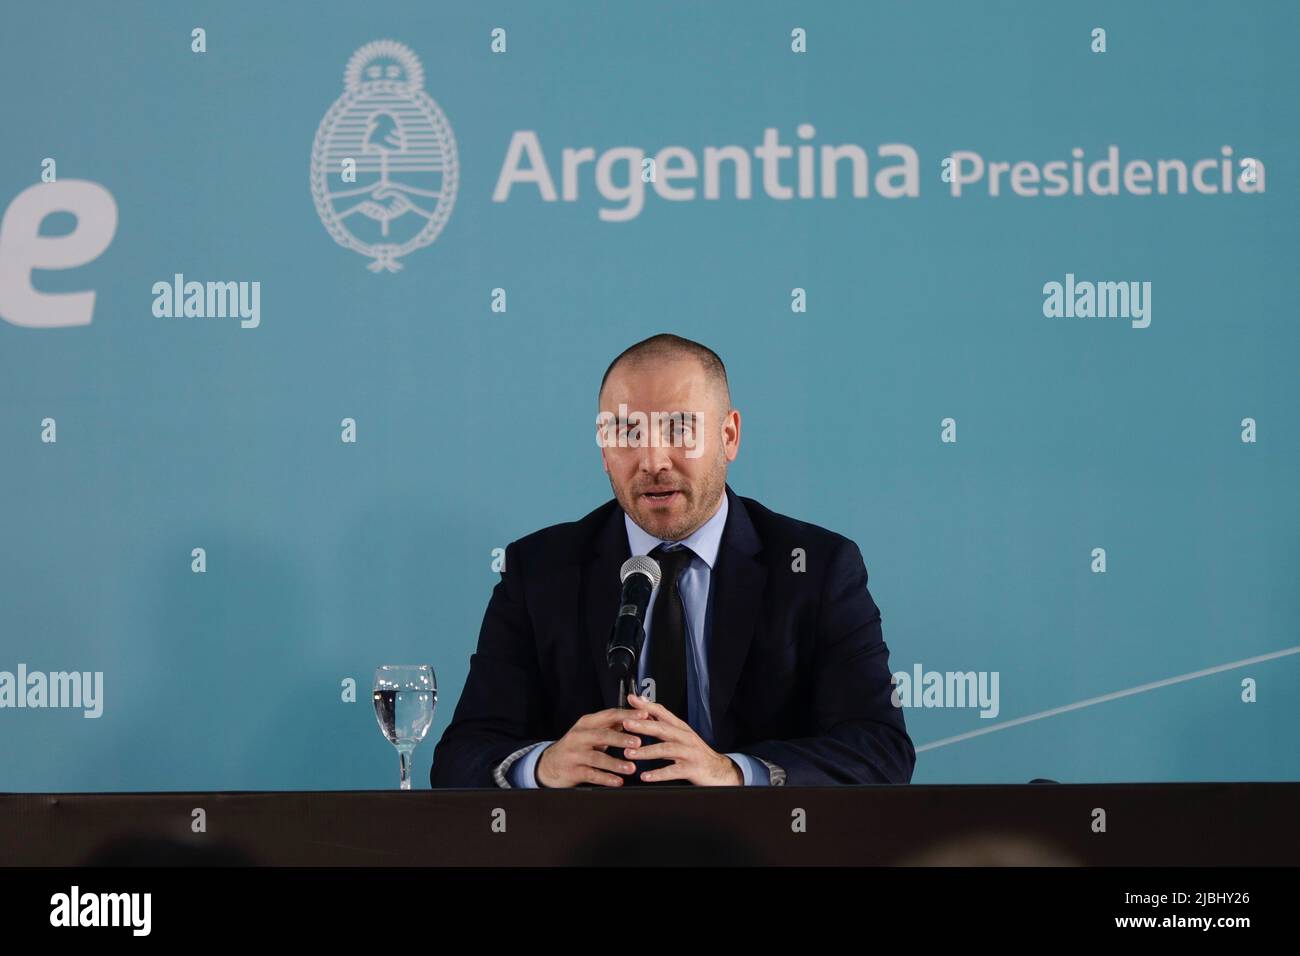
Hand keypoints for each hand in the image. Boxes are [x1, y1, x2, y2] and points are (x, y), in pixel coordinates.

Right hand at [535, 706, 647, 787]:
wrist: (549, 764)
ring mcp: (575, 754)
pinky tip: (618, 781)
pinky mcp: (573, 771)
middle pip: (602, 735)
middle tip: (638, 742)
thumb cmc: (576, 746)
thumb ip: (610, 726)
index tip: (644, 716)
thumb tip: (635, 718)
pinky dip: (606, 778)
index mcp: (587, 723)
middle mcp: (579, 736)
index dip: (627, 715)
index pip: (609, 715)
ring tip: (632, 768)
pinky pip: (592, 775)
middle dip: (621, 738)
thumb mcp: (590, 732)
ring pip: (597, 758)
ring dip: (616, 763)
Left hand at [620, 692, 743, 785]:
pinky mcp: (693, 768)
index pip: (663, 712)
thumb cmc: (696, 753)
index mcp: (681, 728)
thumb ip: (664, 724)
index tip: (631, 699)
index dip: (647, 705)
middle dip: (643, 725)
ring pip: (666, 749)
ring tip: (629, 753)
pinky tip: (646, 776)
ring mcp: (689, 753)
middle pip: (663, 728)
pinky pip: (673, 771)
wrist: (720, 770)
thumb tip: (646, 709)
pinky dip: (658, 773)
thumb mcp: (681, 736)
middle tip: (626, 723)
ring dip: (646, 751)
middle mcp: (685, 737)